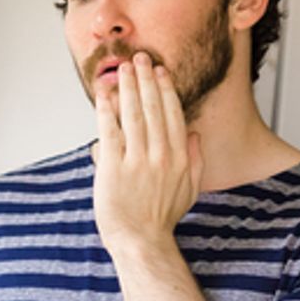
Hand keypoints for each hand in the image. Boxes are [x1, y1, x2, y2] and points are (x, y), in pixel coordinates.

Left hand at [93, 53, 203, 253]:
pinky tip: (105, 94)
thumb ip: (194, 161)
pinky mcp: (113, 168)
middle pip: (154, 109)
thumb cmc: (160, 220)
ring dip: (129, 88)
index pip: (173, 115)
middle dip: (147, 80)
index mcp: (179, 158)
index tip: (161, 72)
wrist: (140, 242)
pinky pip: (110, 132)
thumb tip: (194, 134)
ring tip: (124, 67)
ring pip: (134, 115)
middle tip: (141, 58)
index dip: (167, 90)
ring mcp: (137, 161)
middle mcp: (160, 156)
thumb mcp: (189, 191)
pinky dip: (107, 111)